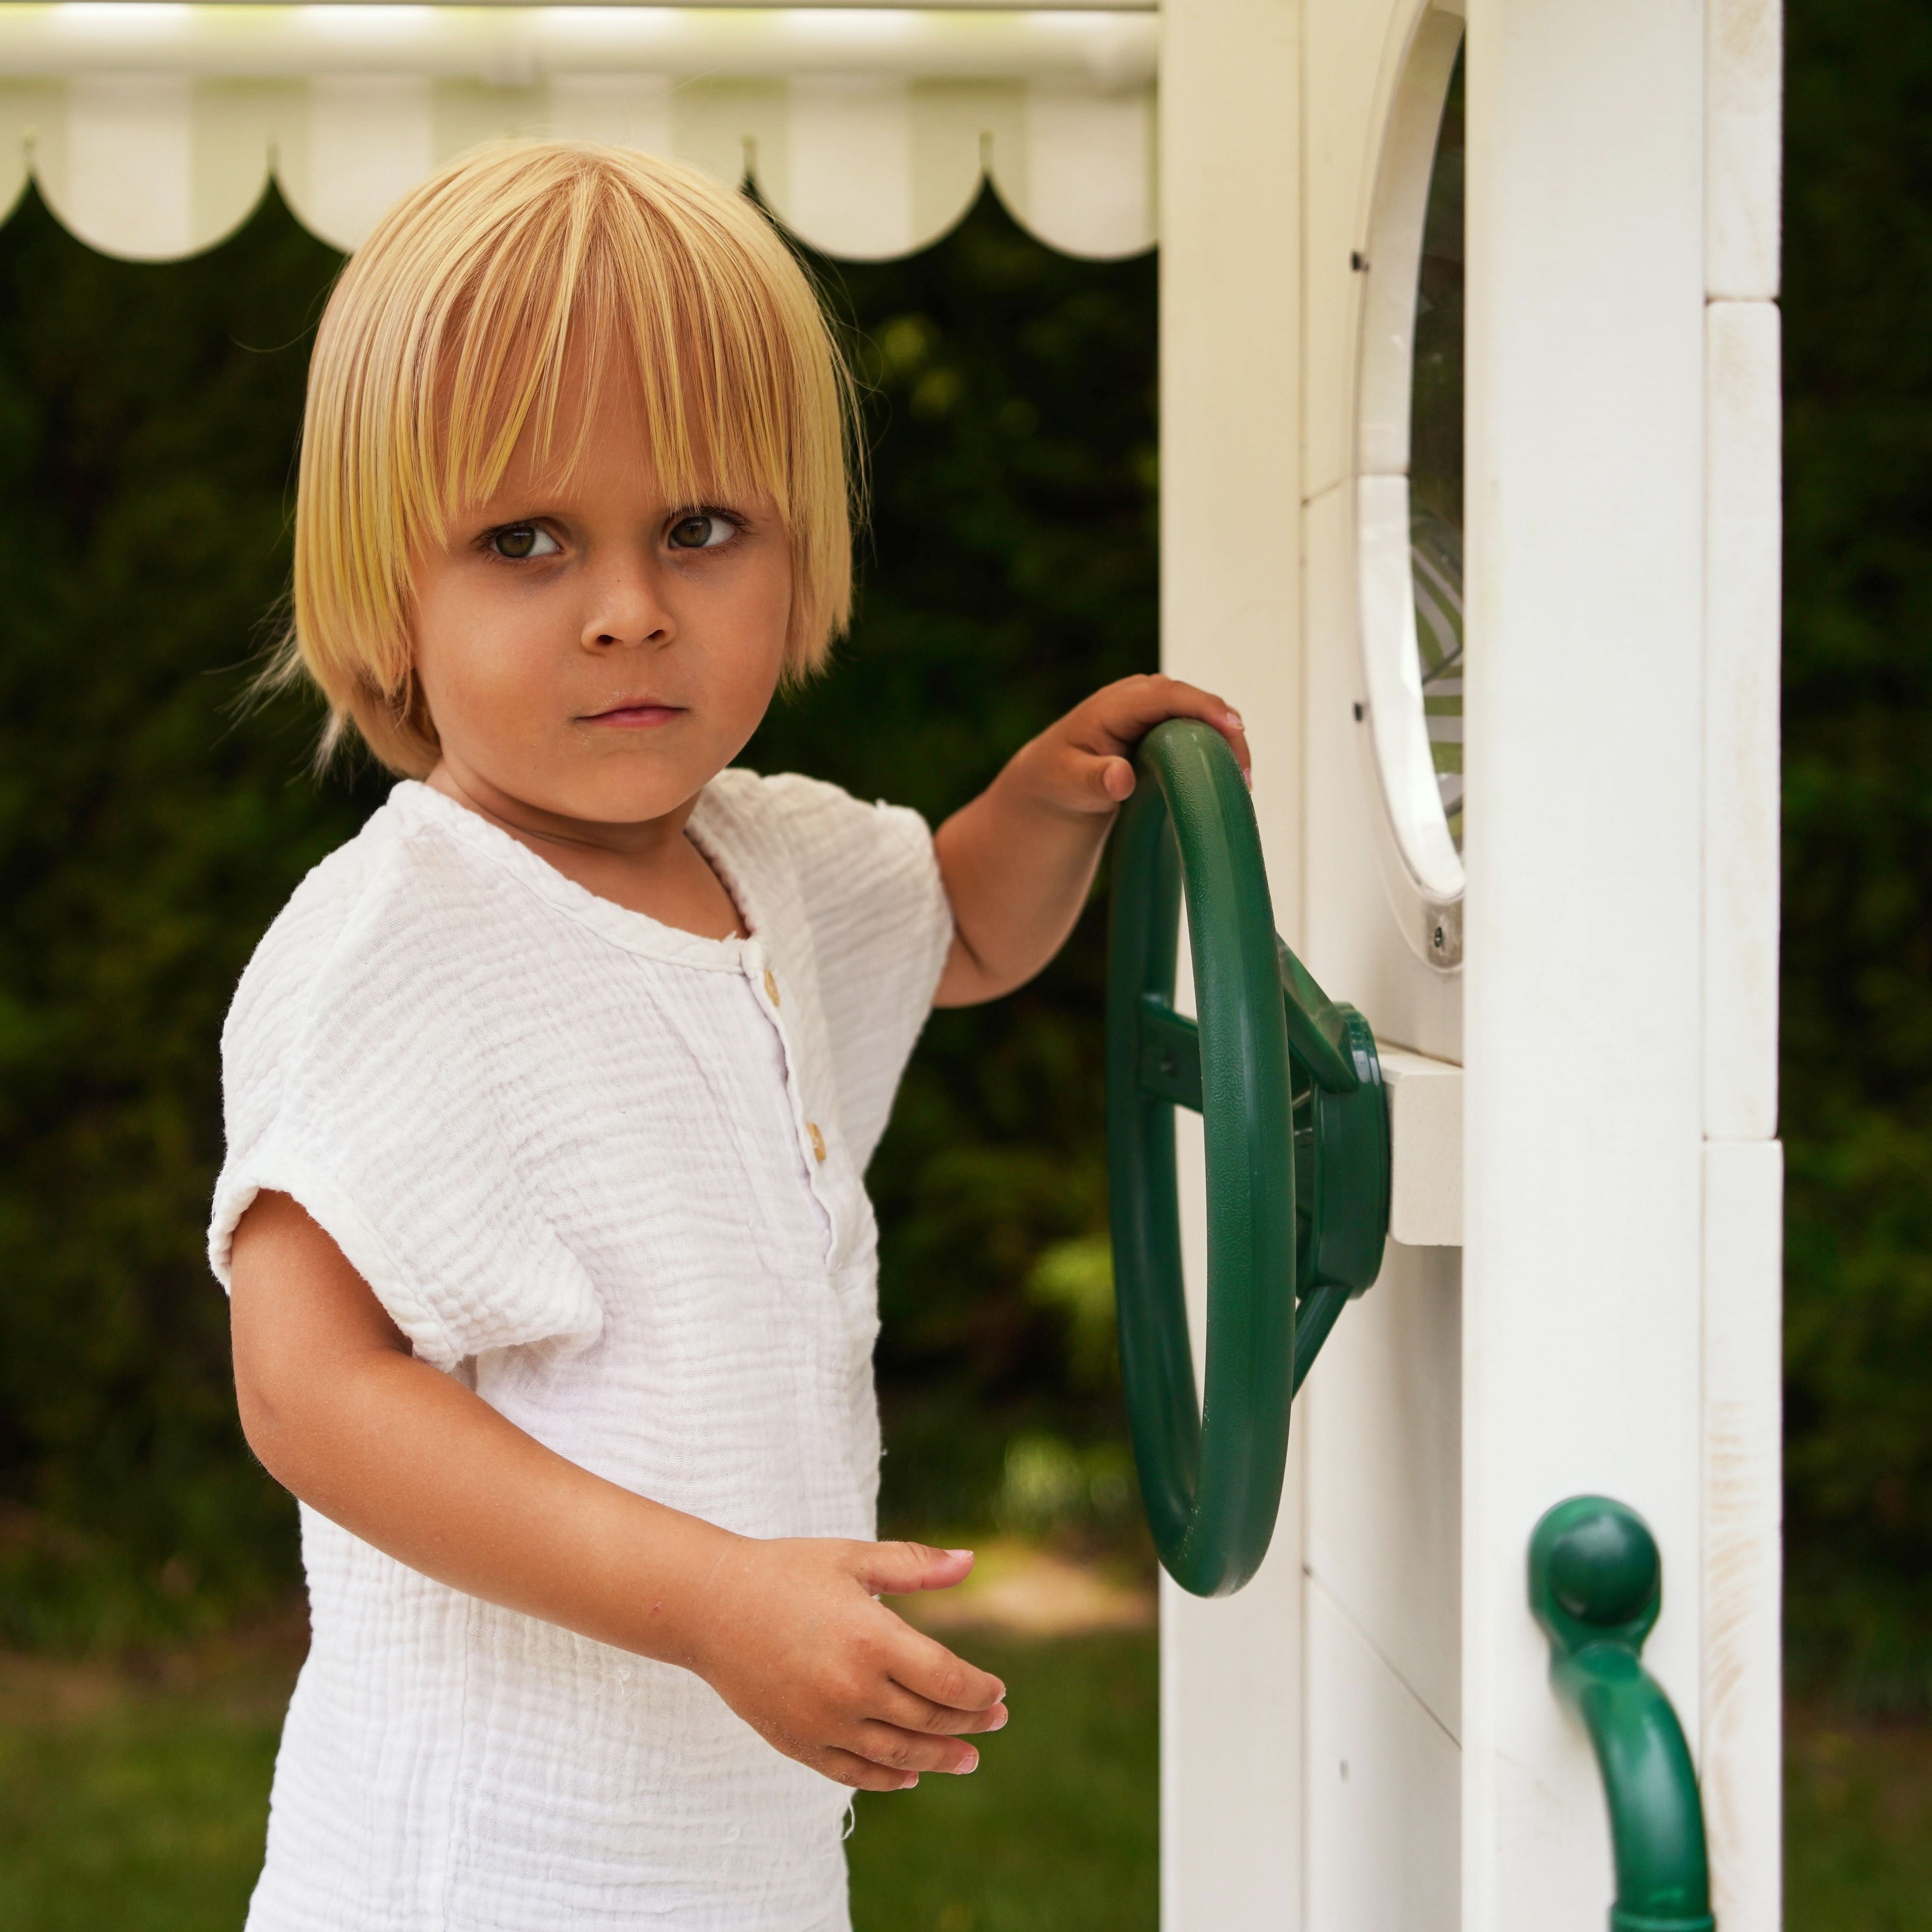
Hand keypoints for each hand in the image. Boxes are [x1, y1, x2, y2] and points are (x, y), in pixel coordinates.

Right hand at [683, 1538, 1008, 1790]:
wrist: (709, 1605)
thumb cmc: (786, 1572)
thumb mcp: (853, 1558)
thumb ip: (914, 1565)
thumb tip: (970, 1561)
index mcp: (872, 1638)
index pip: (948, 1680)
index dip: (980, 1691)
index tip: (998, 1691)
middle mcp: (852, 1688)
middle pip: (930, 1718)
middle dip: (970, 1722)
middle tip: (997, 1721)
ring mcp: (823, 1721)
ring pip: (898, 1753)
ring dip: (939, 1758)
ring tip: (967, 1758)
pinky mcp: (797, 1742)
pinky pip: (853, 1772)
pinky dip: (887, 1777)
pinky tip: (910, 1775)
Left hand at [1006, 673, 1250, 816]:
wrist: (1055, 777)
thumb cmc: (1059, 779)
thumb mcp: (1067, 785)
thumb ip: (1092, 781)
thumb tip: (1120, 778)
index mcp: (1113, 705)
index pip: (1165, 695)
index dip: (1202, 706)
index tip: (1233, 725)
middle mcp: (1138, 697)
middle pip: (1192, 701)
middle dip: (1225, 729)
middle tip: (1245, 774)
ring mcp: (1155, 708)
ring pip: (1201, 714)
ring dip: (1227, 741)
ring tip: (1243, 782)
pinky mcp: (1166, 723)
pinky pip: (1199, 728)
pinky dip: (1218, 748)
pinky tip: (1231, 777)